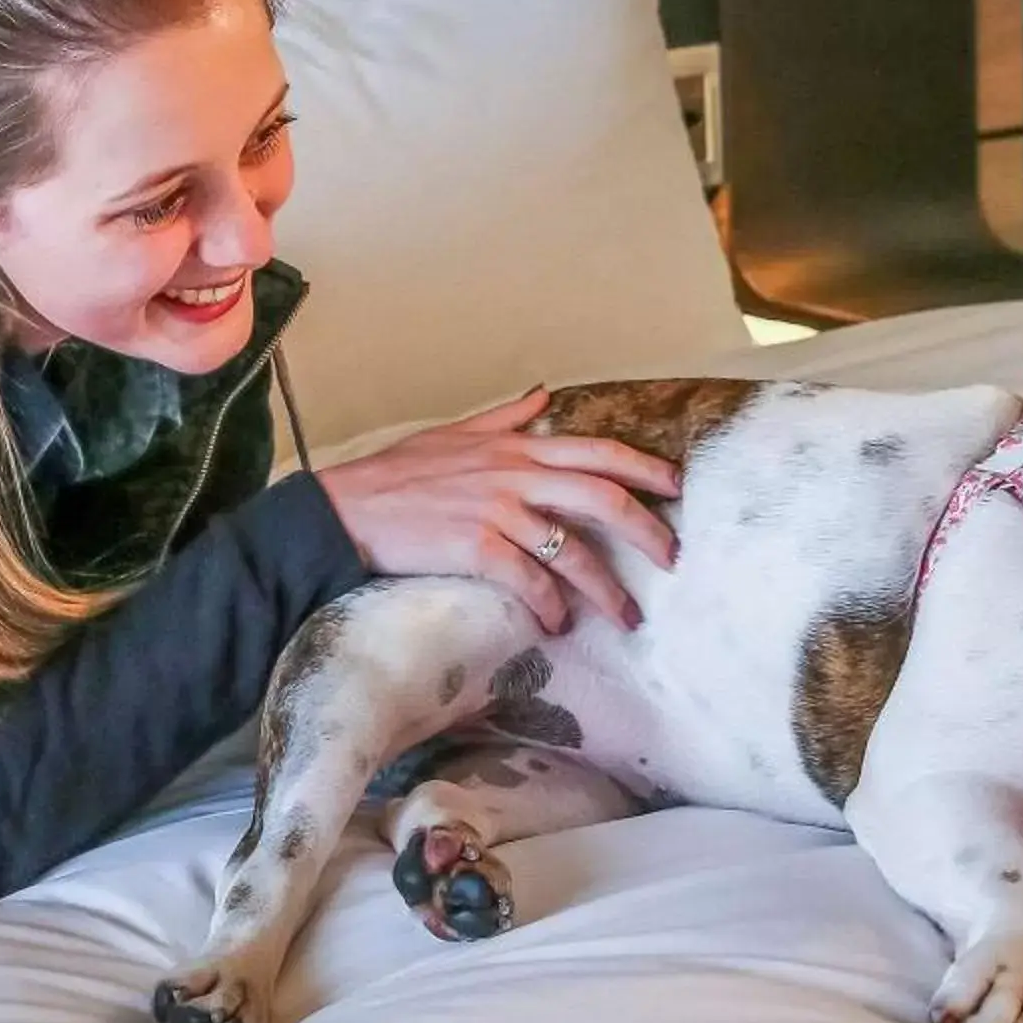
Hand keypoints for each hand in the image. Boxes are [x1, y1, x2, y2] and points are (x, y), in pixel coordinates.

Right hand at [314, 389, 680, 633]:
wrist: (345, 509)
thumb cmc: (397, 474)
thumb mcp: (455, 432)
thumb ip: (506, 417)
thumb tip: (544, 396)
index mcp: (517, 448)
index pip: (598, 451)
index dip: (644, 468)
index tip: (677, 487)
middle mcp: (515, 474)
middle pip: (602, 497)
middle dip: (647, 530)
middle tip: (673, 559)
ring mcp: (497, 511)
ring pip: (572, 548)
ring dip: (607, 588)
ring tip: (627, 616)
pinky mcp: (475, 547)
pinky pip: (529, 580)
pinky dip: (550, 606)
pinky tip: (559, 626)